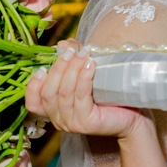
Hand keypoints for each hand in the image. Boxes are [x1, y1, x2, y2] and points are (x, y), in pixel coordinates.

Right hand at [25, 41, 143, 138]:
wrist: (133, 115)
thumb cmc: (107, 95)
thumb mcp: (85, 75)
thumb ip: (71, 60)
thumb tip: (62, 43)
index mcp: (53, 111)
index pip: (33, 102)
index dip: (33, 85)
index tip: (42, 67)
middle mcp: (59, 120)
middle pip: (48, 93)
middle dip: (58, 69)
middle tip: (70, 52)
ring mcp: (72, 123)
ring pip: (64, 93)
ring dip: (72, 70)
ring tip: (83, 54)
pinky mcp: (87, 123)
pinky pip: (80, 96)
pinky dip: (83, 78)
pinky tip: (90, 65)